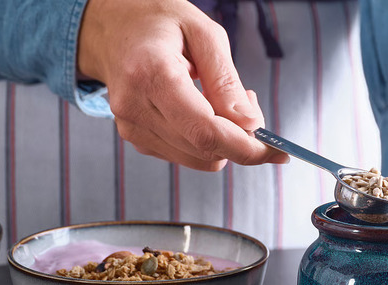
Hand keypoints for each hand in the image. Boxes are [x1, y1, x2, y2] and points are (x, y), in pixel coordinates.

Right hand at [77, 0, 287, 169]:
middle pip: (205, 150)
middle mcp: (135, 106)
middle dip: (240, 139)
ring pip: (198, 159)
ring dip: (223, 140)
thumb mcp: (204, 34)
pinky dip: (204, 140)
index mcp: (151, 74)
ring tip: (221, 99)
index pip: (205, 131)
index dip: (245, 148)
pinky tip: (201, 109)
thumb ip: (227, 82)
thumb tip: (249, 125)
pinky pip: (185, 154)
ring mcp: (131, 126)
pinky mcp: (135, 138)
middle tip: (249, 103)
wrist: (112, 28)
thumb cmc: (159, 23)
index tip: (276, 152)